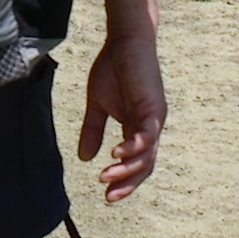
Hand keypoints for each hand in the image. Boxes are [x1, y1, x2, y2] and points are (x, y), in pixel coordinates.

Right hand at [77, 26, 166, 202]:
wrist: (125, 40)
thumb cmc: (113, 68)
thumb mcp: (97, 104)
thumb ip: (93, 130)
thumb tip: (84, 158)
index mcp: (138, 128)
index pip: (136, 163)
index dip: (124, 181)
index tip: (106, 195)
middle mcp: (150, 128)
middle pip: (144, 166)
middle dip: (127, 184)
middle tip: (109, 197)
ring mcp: (154, 119)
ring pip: (146, 155)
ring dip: (127, 170)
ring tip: (106, 178)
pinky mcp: (153, 107)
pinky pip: (146, 135)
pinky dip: (132, 148)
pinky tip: (115, 155)